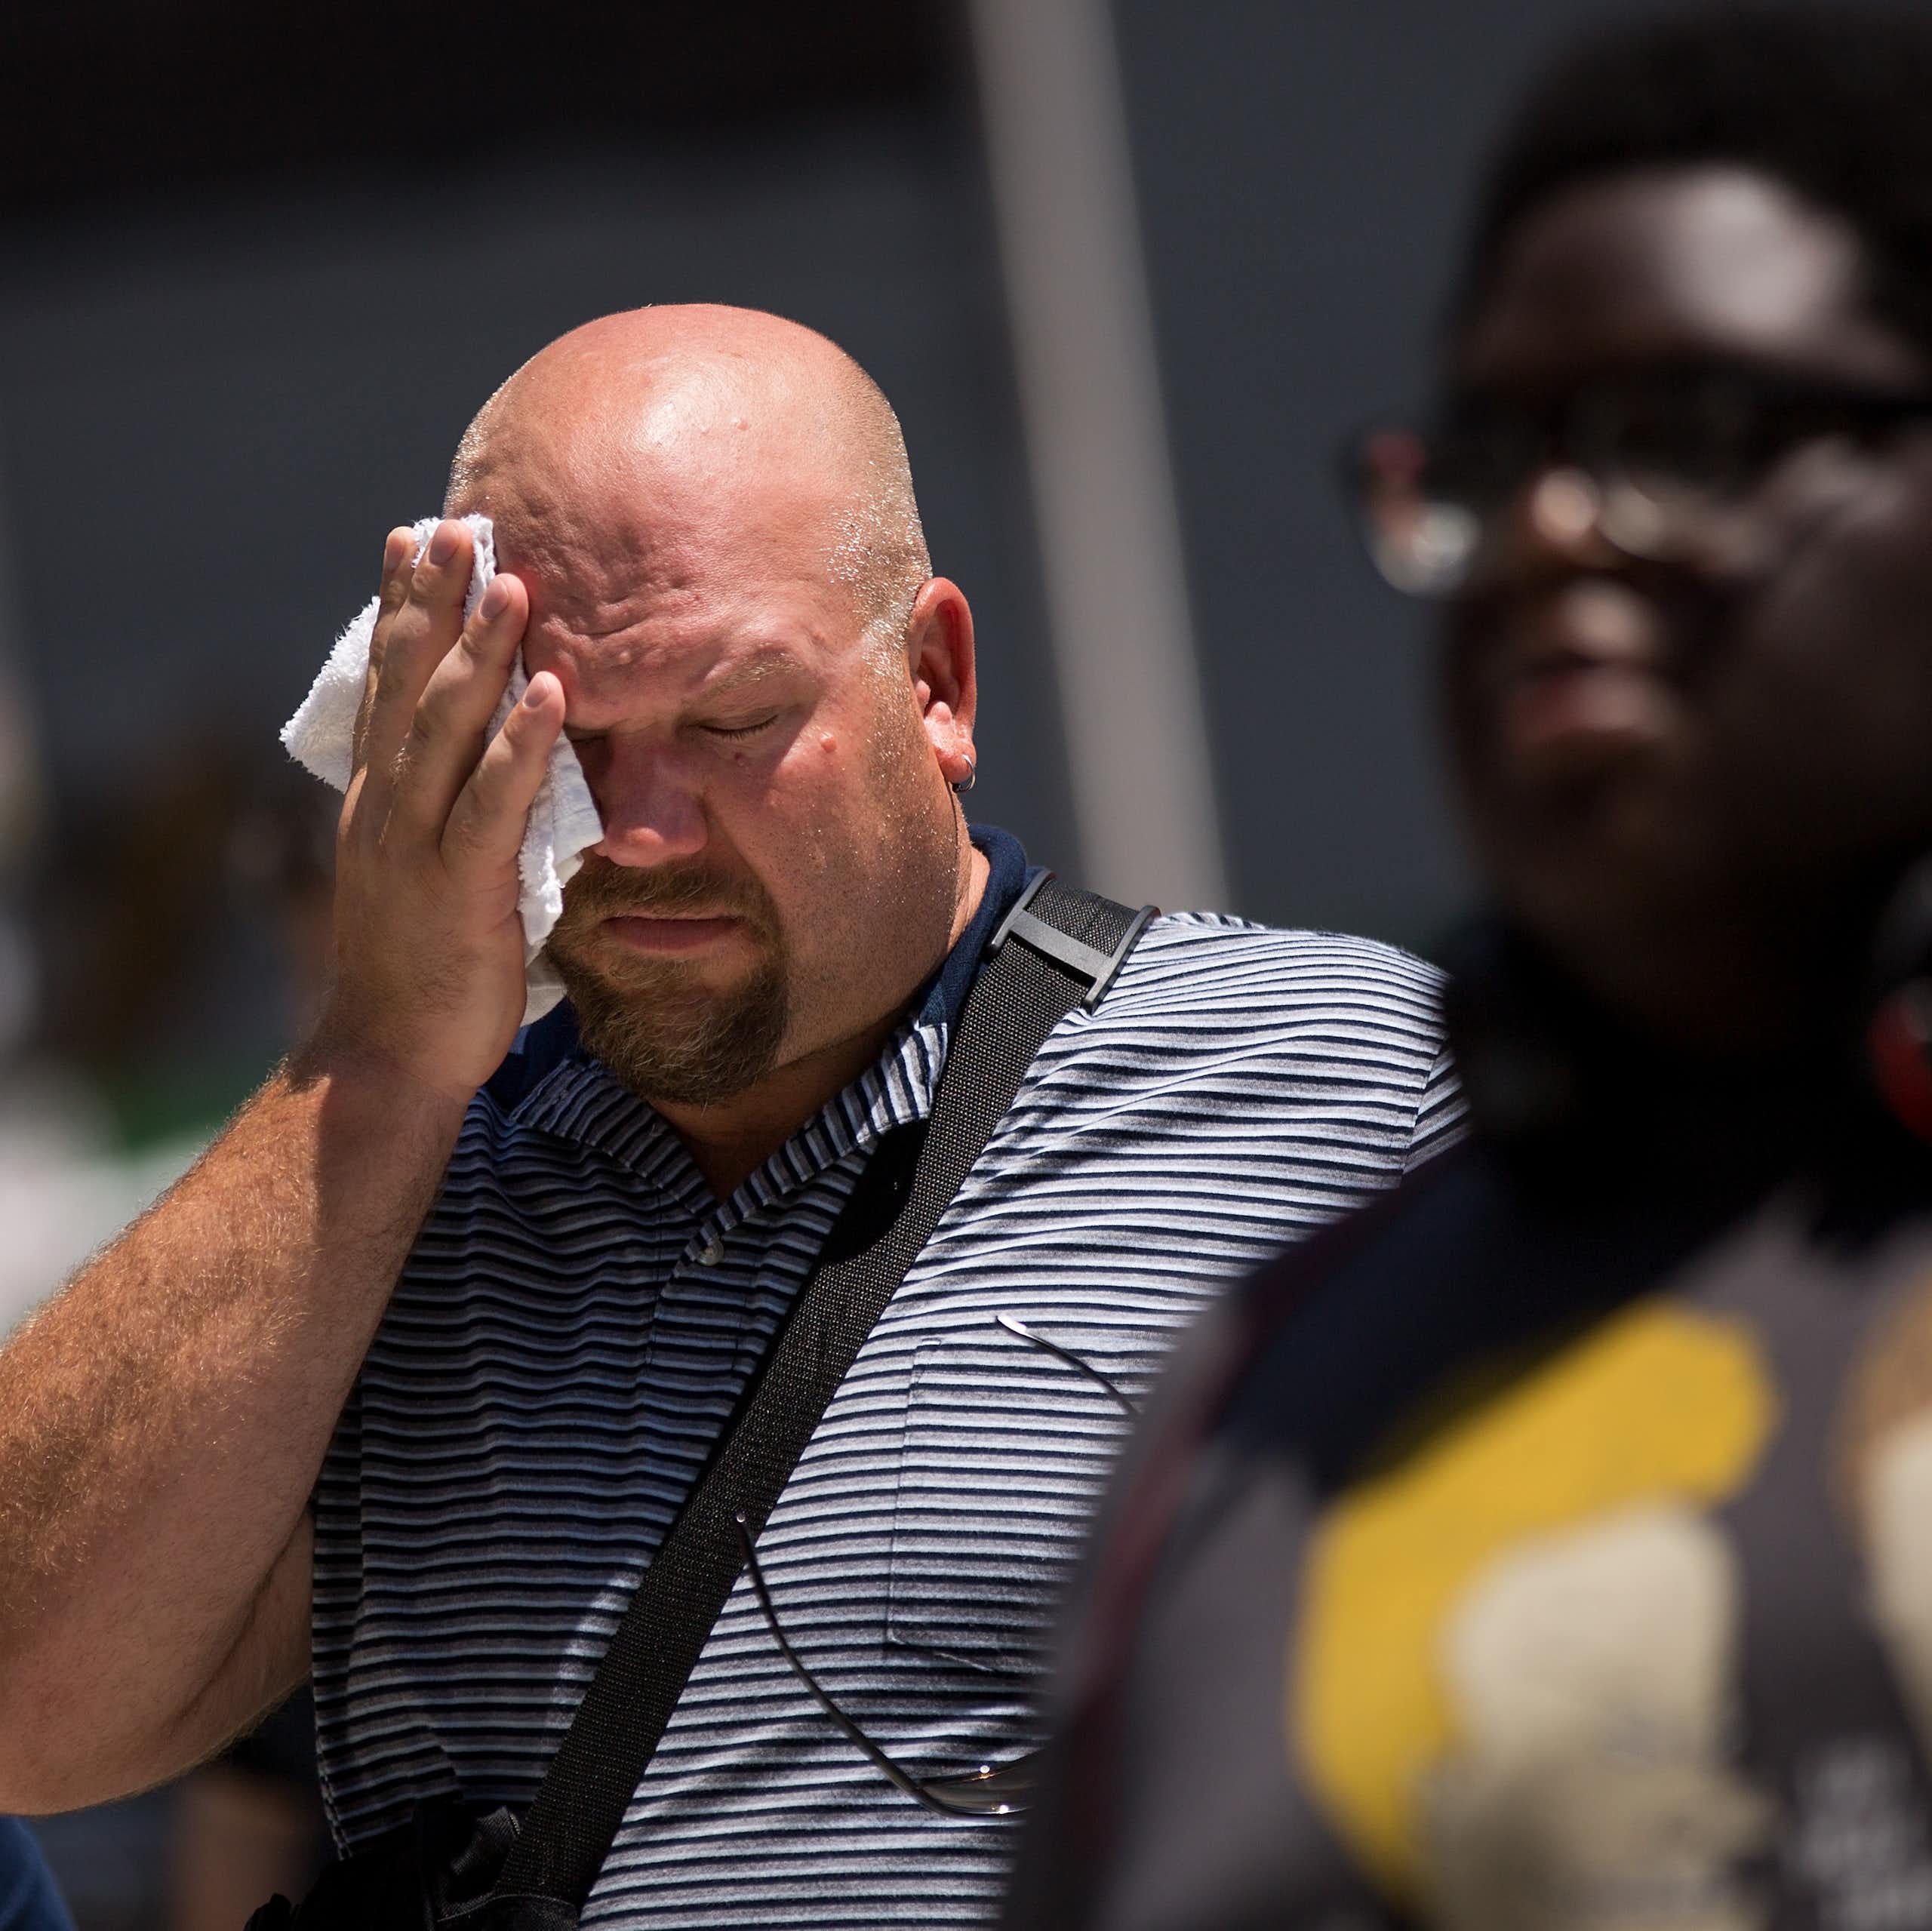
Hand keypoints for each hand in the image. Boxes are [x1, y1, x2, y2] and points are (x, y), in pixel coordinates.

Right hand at [306, 519, 563, 1105]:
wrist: (386, 1056)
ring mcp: (413, 844)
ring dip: (481, 652)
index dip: (400, 606)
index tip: (417, 536)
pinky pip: (491, 803)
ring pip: (444, 728)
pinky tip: (551, 692)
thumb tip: (502, 759)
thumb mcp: (429, 869)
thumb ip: (455, 809)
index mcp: (378, 797)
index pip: (384, 682)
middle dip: (435, 600)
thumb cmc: (420, 964)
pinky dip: (522, 744)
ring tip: (518, 584)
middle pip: (406, 683)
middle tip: (462, 523)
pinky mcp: (456, 888)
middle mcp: (384, 806)